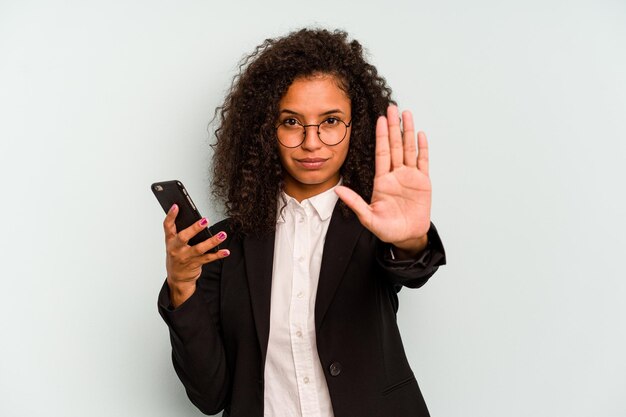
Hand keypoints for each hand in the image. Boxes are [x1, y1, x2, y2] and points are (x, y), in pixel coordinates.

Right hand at [163, 204, 229, 306]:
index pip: (168, 226)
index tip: (176, 206)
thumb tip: (196, 219)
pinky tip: (226, 251)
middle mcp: (176, 249)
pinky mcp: (195, 264)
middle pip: (184, 237)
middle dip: (194, 228)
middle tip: (205, 220)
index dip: (171, 216)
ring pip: (200, 248)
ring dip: (212, 241)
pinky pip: (208, 258)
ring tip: (222, 234)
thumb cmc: (177, 256)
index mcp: (170, 241)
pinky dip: (218, 254)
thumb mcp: (174, 244)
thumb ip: (181, 232)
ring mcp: (186, 257)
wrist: (177, 278)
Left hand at [335, 105, 430, 254]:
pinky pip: (423, 162)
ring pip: (409, 149)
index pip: (382, 153)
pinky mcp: (423, 182)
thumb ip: (354, 202)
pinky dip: (422, 148)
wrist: (406, 237)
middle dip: (394, 126)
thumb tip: (337, 189)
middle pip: (395, 145)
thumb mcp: (368, 217)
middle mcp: (396, 175)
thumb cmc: (387, 229)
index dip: (381, 136)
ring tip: (407, 114)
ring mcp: (410, 177)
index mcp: (382, 181)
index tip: (379, 120)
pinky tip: (420, 135)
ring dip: (408, 131)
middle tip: (392, 107)